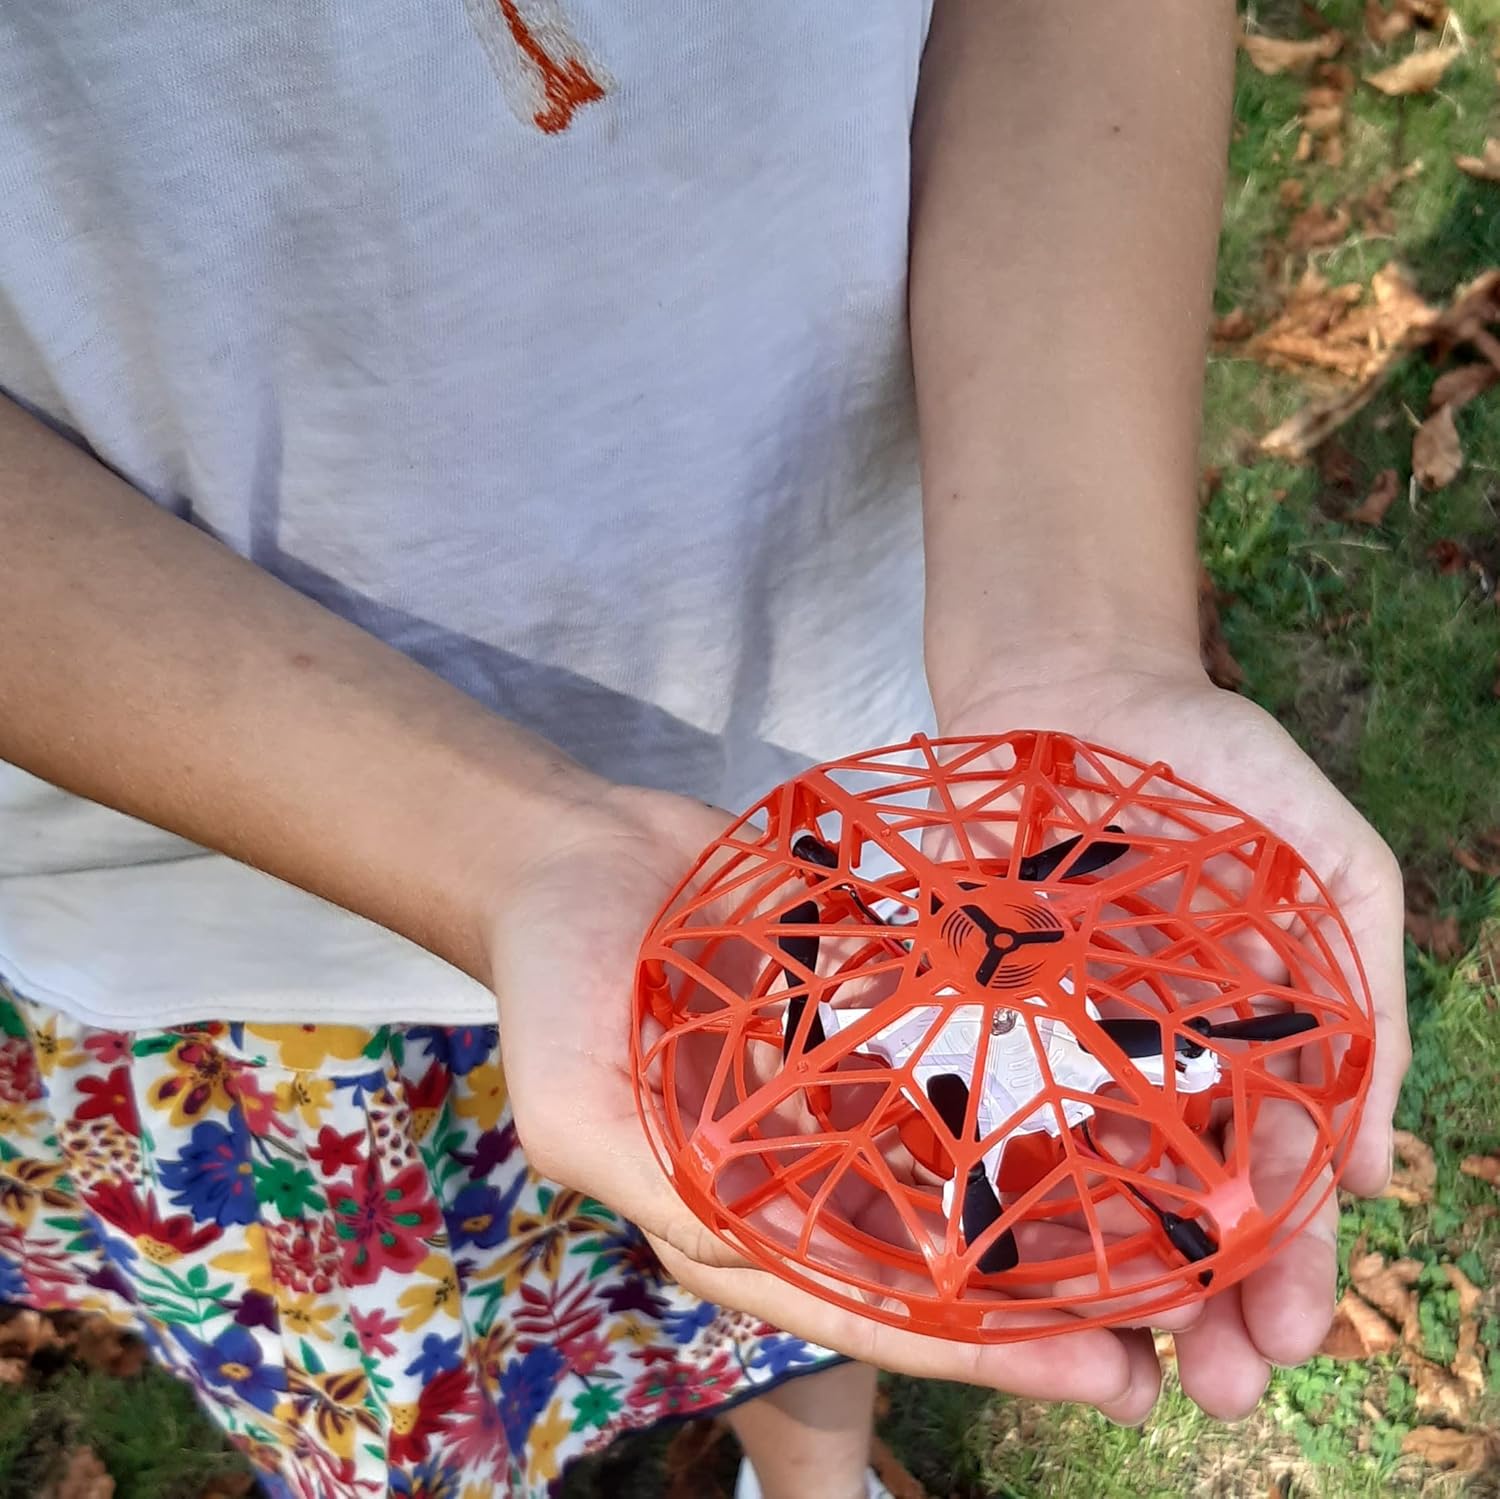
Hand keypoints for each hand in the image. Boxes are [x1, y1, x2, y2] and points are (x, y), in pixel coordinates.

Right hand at [487, 781, 1167, 1417]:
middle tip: (1180, 1330)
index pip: (875, 1307)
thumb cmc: (556, 978)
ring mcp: (833, 1108)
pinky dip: (1027, 1104)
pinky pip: (955, 1079)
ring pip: (964, 1181)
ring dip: (1061, 1215)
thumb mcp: (573, 1102)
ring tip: (1177, 1237)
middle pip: (942, 1264)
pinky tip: (1112, 1109)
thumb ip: (655, 1186)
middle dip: (1053, 1302)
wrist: (581, 856)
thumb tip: (749, 1255)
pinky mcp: (862, 1032)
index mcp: (734, 1224)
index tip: (1103, 1368)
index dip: (988, 1350)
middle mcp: (797, 1183)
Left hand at [936, 656, 1408, 1422]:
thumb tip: (1373, 1167)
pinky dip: (1012, 1167)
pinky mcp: (987, 1002)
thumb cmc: (1216, 763)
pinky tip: (1016, 1240)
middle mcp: (1159, 1051)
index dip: (1293, 1253)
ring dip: (1115, 1260)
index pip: (1281, 1166)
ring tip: (1123, 1352)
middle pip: (1188, 1190)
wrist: (1076, 682)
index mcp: (1254, 1034)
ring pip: (1095, 1165)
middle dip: (1209, 1291)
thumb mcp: (1332, 863)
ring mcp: (1068, 1031)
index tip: (1289, 1330)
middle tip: (1213, 1384)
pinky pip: (1000, 1095)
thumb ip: (1368, 999)